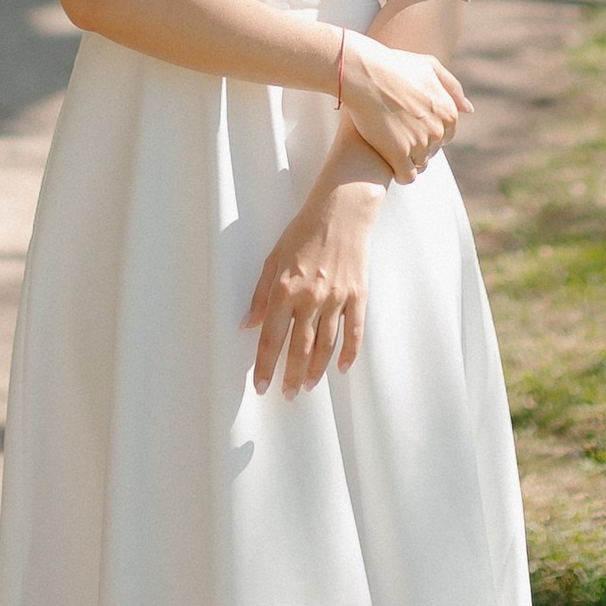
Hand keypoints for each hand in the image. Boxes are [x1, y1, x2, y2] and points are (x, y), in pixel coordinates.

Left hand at [242, 177, 380, 395]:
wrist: (342, 210)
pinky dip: (349, 353)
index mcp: (285, 289)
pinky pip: (354, 332)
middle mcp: (311, 297)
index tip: (261, 385)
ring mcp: (337, 298)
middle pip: (299, 348)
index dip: (265, 365)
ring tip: (307, 386)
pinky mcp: (358, 296)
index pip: (272, 337)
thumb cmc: (303, 232)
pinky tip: (342, 368)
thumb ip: (260, 295)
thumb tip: (247, 325)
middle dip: (290, 376)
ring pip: (326, 346)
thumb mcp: (273, 258)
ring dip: (316, 370)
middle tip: (286, 395)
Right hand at [338, 32, 470, 182]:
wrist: (364, 73)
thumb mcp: (430, 66)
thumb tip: (468, 110)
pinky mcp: (398, 154)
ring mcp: (419, 144)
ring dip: (408, 158)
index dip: (428, 131)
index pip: (446, 135)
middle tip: (396, 133)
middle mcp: (438, 130)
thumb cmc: (394, 65)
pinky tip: (389, 162)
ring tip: (390, 145)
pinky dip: (400, 173)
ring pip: (420, 163)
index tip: (411, 125)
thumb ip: (452, 88)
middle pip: (432, 150)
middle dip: (418, 144)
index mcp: (449, 112)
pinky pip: (406, 176)